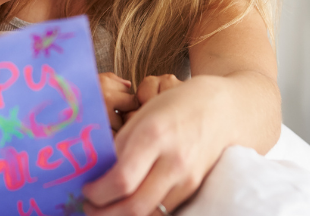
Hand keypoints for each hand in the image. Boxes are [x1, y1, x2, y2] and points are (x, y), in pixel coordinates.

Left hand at [83, 75, 228, 215]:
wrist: (223, 109)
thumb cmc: (177, 105)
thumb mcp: (143, 114)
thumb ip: (121, 144)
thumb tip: (96, 171)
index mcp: (154, 135)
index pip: (121, 180)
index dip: (97, 192)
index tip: (85, 189)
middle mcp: (173, 161)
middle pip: (134, 207)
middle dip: (104, 214)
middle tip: (89, 207)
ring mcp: (187, 178)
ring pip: (149, 214)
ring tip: (106, 206)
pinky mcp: (195, 189)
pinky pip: (164, 210)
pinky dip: (143, 211)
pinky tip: (130, 202)